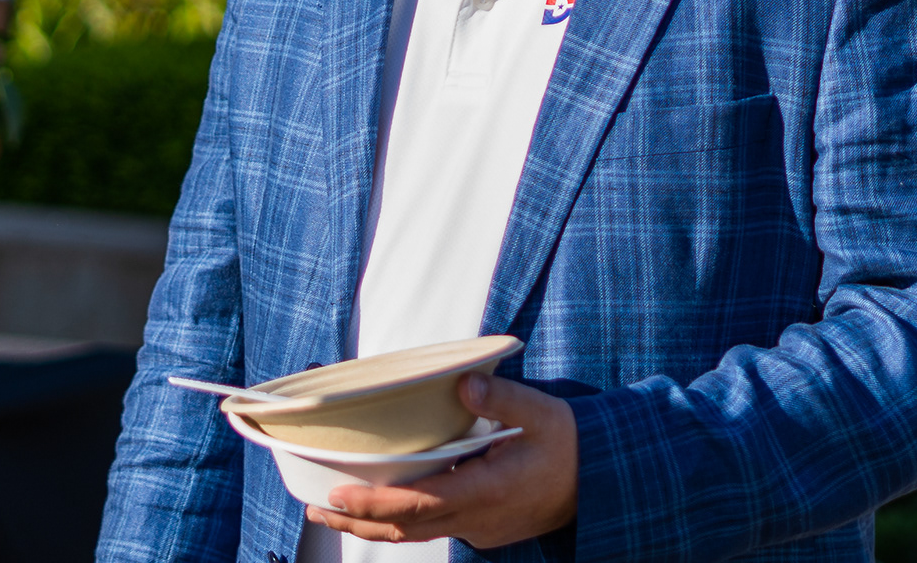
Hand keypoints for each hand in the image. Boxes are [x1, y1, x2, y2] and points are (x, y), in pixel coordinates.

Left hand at [305, 374, 577, 548]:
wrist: (599, 480)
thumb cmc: (570, 443)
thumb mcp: (541, 412)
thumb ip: (501, 398)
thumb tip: (463, 383)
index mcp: (486, 491)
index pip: (417, 504)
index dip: (373, 505)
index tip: (338, 497)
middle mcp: (476, 519)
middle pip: (404, 528)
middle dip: (358, 521)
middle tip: (317, 507)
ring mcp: (479, 530)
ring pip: (415, 535)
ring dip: (373, 526)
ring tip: (335, 515)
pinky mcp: (483, 530)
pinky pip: (433, 531)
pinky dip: (401, 524)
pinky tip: (385, 511)